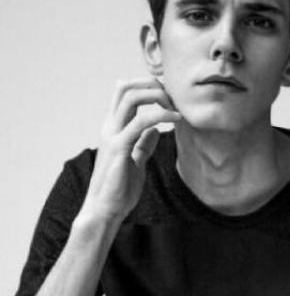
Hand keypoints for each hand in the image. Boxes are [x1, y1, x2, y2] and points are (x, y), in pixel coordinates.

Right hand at [81, 77, 180, 221]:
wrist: (106, 211)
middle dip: (151, 84)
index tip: (168, 98)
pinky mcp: (119, 148)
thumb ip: (143, 144)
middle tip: (172, 99)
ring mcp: (113, 135)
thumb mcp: (135, 161)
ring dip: (157, 95)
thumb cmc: (119, 188)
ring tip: (175, 108)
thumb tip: (155, 130)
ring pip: (130, 97)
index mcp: (114, 128)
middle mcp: (111, 127)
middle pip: (126, 87)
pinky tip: (176, 119)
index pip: (124, 93)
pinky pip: (141, 121)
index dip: (146, 86)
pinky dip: (161, 115)